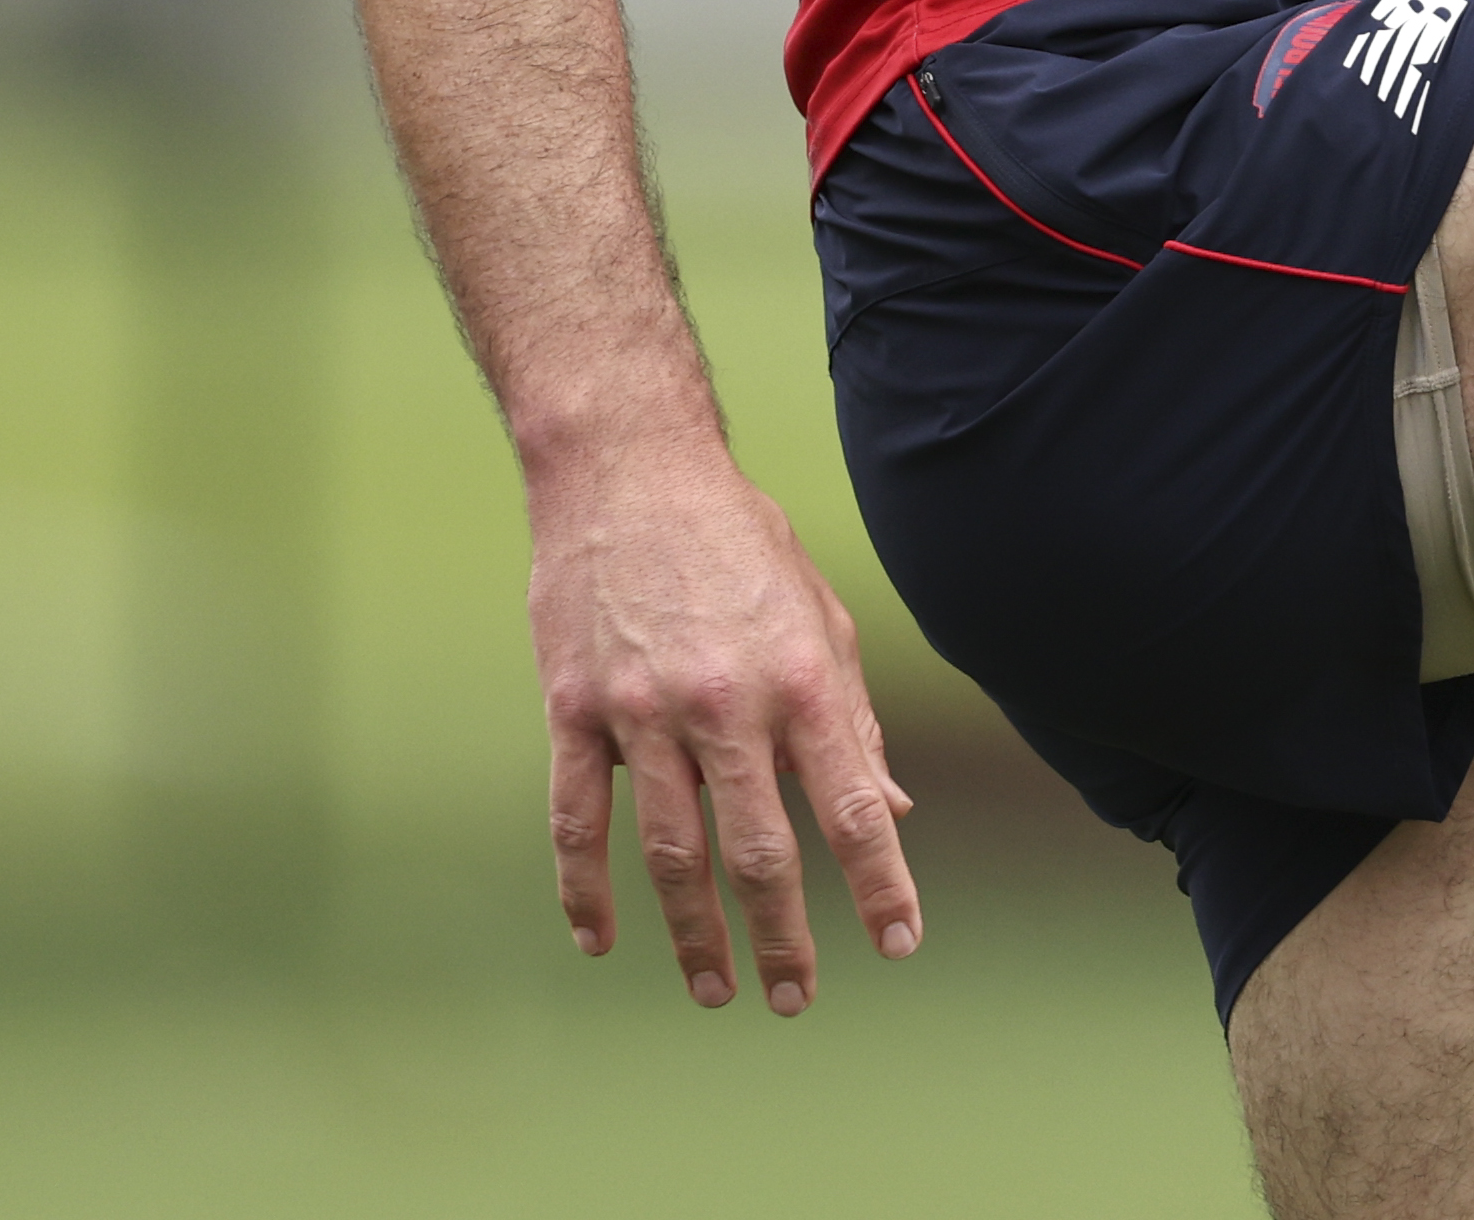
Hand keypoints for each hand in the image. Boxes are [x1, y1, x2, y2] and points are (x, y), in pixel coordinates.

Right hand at [529, 436, 918, 1014]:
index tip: (898, 944)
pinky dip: (585, 889)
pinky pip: (578, 820)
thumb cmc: (742, 545)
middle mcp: (728, 702)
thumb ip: (854, 719)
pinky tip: (601, 939)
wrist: (632, 473)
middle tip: (795, 999)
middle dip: (783, 936)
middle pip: (759, 848)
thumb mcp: (823, 617)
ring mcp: (644, 711)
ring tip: (714, 987)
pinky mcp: (575, 710)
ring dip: (693, 932)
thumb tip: (892, 808)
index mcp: (804, 679)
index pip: (852, 803)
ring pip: (670, 851)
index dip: (881, 882)